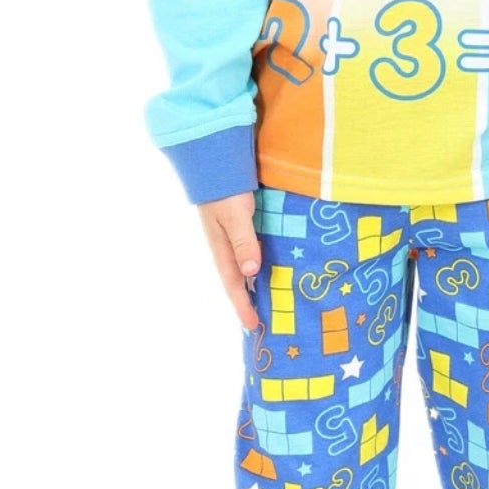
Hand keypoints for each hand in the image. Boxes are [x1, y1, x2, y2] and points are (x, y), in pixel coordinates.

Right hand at [198, 190, 261, 330]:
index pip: (234, 284)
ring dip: (257, 283)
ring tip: (271, 299)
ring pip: (246, 266)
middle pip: (239, 280)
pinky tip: (274, 265)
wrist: (215, 163)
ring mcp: (234, 236)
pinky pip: (253, 250)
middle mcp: (227, 246)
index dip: (242, 306)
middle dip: (249, 301)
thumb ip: (244, 242)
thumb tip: (251, 273)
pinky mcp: (243, 225)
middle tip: (263, 321)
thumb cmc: (225, 190)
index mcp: (222, 248)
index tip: (252, 326)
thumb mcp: (235, 217)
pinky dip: (262, 263)